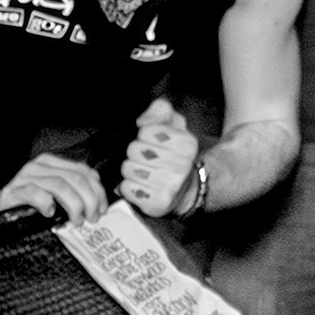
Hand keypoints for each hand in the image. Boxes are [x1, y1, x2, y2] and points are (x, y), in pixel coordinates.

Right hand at [0, 152, 110, 223]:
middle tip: (92, 217)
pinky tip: (50, 213)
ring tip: (76, 220)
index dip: (97, 190)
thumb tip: (98, 197)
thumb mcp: (54, 193)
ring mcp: (25, 177)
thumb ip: (74, 188)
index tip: (102, 208)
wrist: (0, 209)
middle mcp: (38, 166)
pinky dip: (47, 203)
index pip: (83, 171)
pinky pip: (35, 193)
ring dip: (74, 205)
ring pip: (60, 185)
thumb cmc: (30, 204)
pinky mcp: (13, 191)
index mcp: (51, 162)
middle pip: (75, 178)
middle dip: (89, 200)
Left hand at [119, 101, 204, 216]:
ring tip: (143, 173)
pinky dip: (129, 188)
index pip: (146, 131)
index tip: (153, 142)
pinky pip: (127, 189)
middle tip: (147, 159)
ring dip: (131, 171)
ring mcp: (170, 186)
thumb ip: (159, 111)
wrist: (186, 189)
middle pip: (134, 150)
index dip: (144, 136)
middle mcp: (182, 165)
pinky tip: (141, 187)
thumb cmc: (173, 154)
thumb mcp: (173, 126)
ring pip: (128, 169)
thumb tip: (142, 120)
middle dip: (135, 154)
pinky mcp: (157, 203)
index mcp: (187, 143)